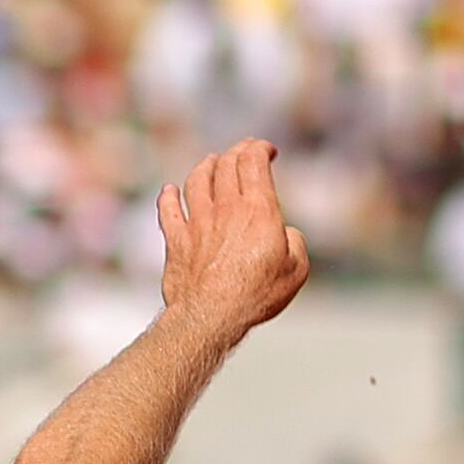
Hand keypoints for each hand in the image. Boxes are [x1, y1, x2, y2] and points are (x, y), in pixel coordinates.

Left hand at [156, 139, 310, 343]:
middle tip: (244, 151)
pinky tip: (168, 191)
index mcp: (258, 210)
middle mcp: (225, 209)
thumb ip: (295, 242)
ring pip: (196, 180)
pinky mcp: (175, 241)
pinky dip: (168, 196)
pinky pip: (167, 210)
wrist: (210, 316)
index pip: (253, 160)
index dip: (259, 147)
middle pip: (225, 164)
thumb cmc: (256, 295)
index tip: (267, 150)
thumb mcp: (296, 269)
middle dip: (237, 151)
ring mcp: (196, 223)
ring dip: (205, 166)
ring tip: (211, 162)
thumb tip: (285, 233)